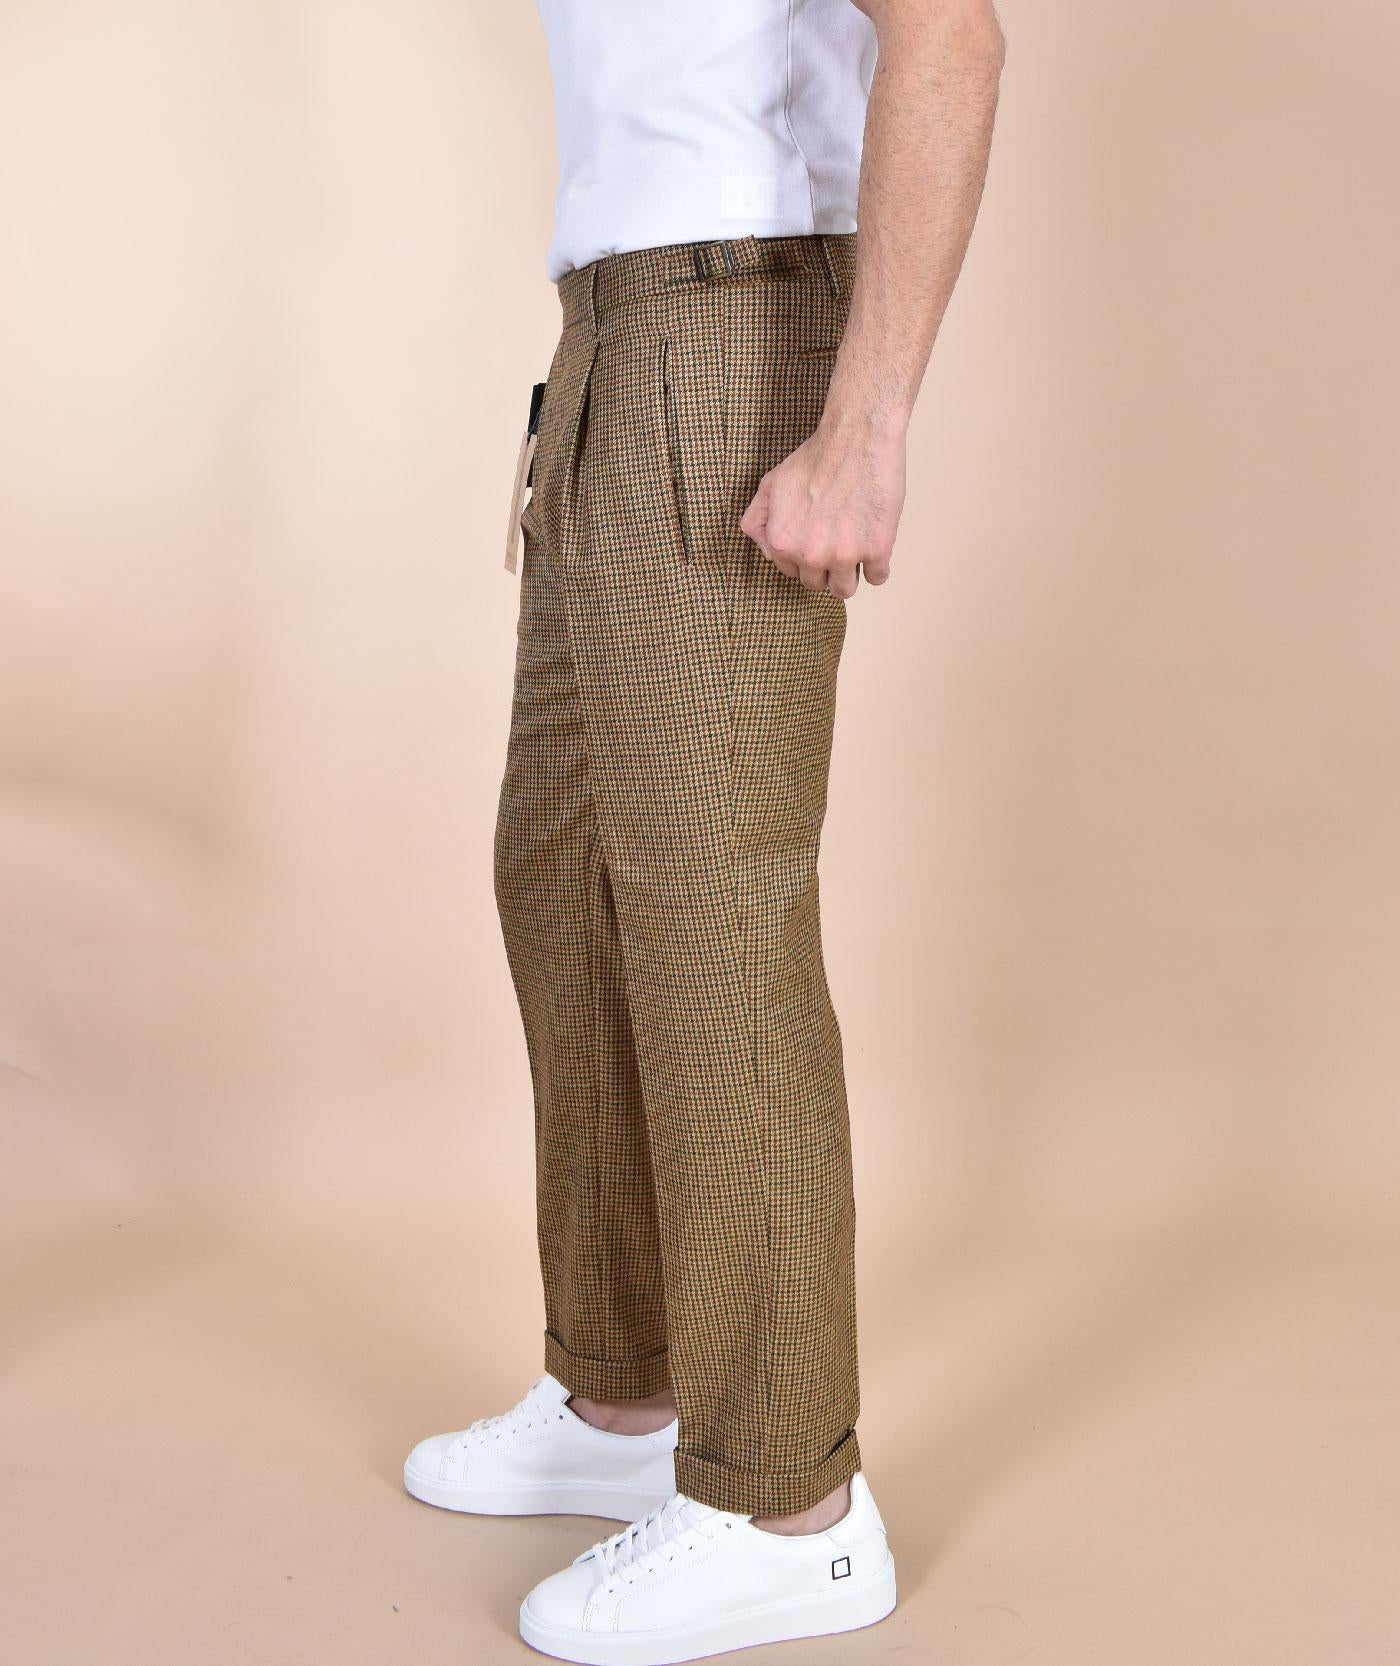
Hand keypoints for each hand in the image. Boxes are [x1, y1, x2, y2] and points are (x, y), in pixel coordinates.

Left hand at [739, 420, 904, 598]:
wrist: (856, 439)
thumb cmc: (815, 458)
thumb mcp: (771, 484)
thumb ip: (758, 520)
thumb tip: (764, 550)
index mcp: (782, 543)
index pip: (792, 573)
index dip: (804, 557)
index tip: (816, 539)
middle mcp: (810, 555)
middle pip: (818, 584)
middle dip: (825, 567)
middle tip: (835, 540)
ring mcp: (844, 555)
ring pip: (844, 589)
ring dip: (849, 573)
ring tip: (853, 549)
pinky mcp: (876, 549)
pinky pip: (877, 578)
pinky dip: (877, 566)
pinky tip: (874, 547)